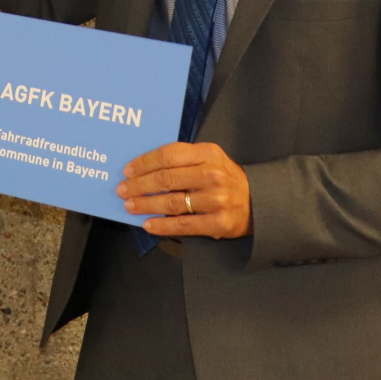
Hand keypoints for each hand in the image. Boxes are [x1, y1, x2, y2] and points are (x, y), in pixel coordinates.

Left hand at [117, 141, 252, 238]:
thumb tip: (143, 166)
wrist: (258, 201)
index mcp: (208, 153)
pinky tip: (148, 224)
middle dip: (139, 185)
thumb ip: (183, 158)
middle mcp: (212, 175)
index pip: (168, 155)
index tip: (127, 170)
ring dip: (146, 205)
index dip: (144, 163)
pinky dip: (162, 226)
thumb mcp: (209, 158)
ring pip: (172, 202)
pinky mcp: (219, 223)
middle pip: (166, 179)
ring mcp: (216, 200)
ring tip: (130, 206)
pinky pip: (183, 225)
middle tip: (122, 189)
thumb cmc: (224, 177)